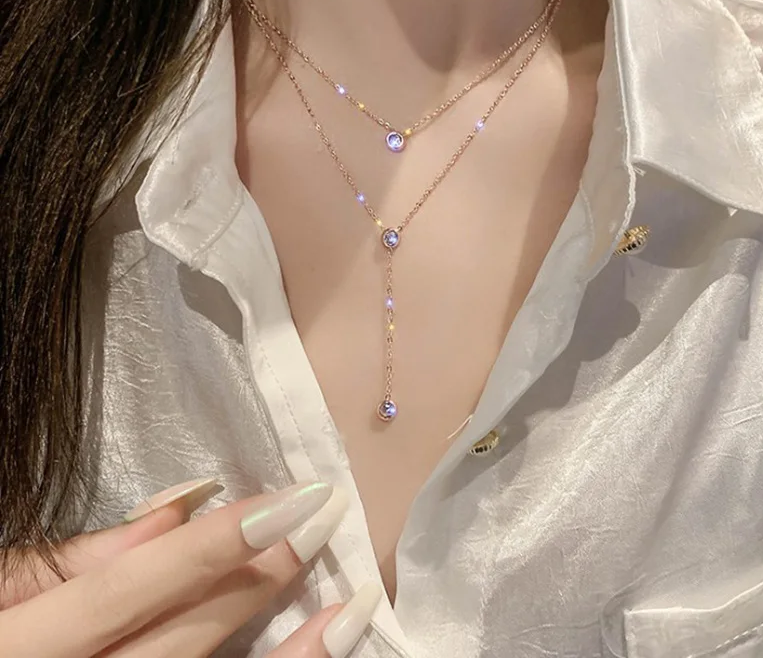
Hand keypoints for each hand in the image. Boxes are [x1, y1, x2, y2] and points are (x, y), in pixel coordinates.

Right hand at [0, 479, 380, 656]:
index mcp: (22, 648)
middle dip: (261, 577)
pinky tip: (325, 648)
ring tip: (352, 607)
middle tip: (327, 518)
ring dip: (292, 655)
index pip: (130, 587)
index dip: (215, 544)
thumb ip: (69, 561)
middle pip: (181, 638)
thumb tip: (176, 509)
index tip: (294, 497)